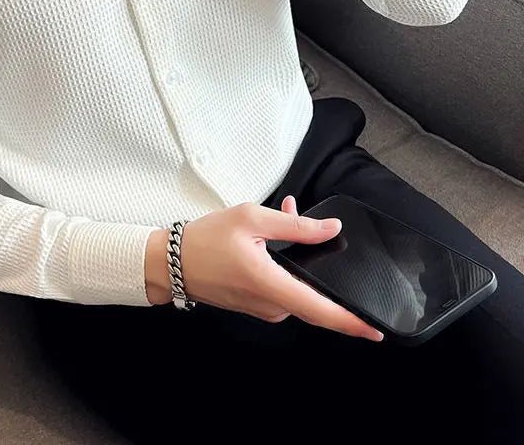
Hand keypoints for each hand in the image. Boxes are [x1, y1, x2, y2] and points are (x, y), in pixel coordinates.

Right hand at [145, 195, 383, 341]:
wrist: (170, 262)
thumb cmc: (206, 240)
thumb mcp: (250, 219)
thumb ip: (295, 225)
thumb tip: (331, 229)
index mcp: (271, 285)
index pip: (320, 310)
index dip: (351, 322)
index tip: (375, 330)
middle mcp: (271, 304)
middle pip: (313, 294)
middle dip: (320, 261)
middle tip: (308, 223)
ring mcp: (263, 308)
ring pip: (297, 287)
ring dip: (299, 258)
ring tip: (284, 216)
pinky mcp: (256, 305)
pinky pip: (283, 288)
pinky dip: (286, 266)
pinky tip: (273, 238)